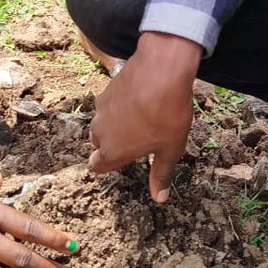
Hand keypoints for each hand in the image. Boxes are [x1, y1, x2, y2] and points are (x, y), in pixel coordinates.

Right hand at [88, 32, 201, 202]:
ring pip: (101, 124)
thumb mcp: (170, 149)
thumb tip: (159, 198)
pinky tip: (139, 100)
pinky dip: (118, 107)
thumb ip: (162, 174)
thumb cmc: (167, 114)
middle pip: (97, 145)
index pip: (96, 166)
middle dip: (111, 146)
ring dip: (113, 126)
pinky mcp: (106, 89)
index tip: (124, 161)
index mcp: (113, 151)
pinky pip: (108, 105)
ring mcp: (101, 109)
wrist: (162, 69)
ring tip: (138, 120)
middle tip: (135, 141)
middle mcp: (100, 131)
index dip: (109, 166)